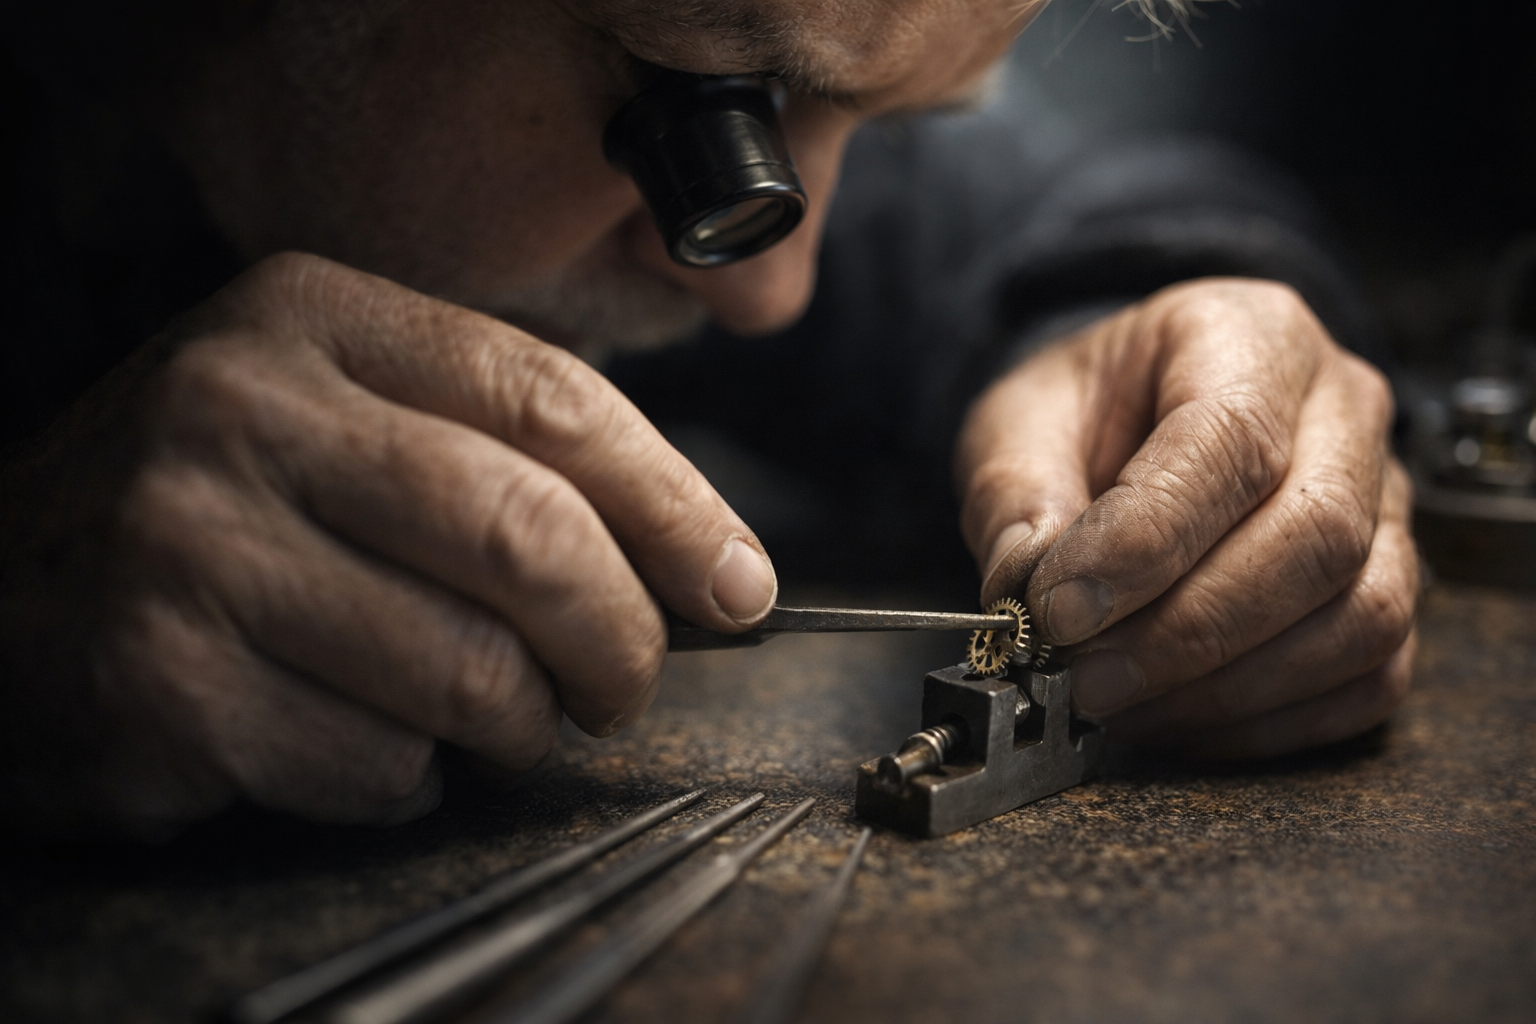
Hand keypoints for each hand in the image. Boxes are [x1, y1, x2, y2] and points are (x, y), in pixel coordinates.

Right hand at [0, 253, 776, 837]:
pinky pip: (375, 765)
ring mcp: (188, 542)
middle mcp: (241, 407)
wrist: (1, 591)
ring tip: (483, 718)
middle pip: (527, 535)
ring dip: (512, 726)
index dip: (675, 505)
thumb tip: (707, 568)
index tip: (739, 586)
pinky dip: (407, 780)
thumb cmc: (215, 511)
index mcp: (312, 318)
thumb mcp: (341, 424)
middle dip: (618, 638)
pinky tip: (358, 741)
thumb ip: (500, 462)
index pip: (551, 400)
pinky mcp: (159, 680)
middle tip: (622, 685)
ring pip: (465, 671)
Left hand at [957, 278, 1417, 758]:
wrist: (1130, 419)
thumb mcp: (1017, 424)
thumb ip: (1015, 498)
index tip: (1059, 612)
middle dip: (1187, 630)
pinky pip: (1367, 675)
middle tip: (1083, 679)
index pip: (1229, 439)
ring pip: (1360, 614)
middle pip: (1316, 535)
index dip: (1144, 543)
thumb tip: (1026, 586)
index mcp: (1248, 333)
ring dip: (1230, 687)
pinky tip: (1178, 720)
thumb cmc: (1084, 415)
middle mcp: (1342, 408)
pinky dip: (1271, 720)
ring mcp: (1385, 501)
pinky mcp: (1388, 585)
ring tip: (1120, 705)